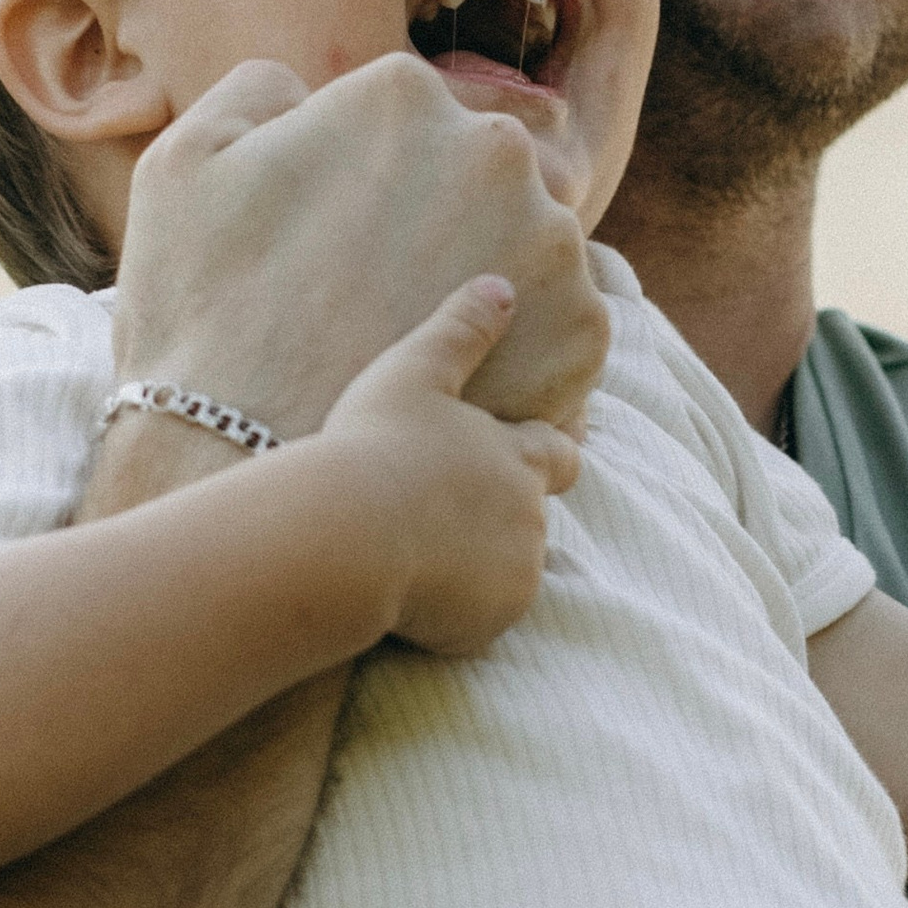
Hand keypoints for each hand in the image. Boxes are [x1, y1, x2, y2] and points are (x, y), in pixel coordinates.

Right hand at [112, 54, 608, 442]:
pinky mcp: (583, 334)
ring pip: (528, 254)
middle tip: (377, 299)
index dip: (369, 190)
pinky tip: (462, 391)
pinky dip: (522, 360)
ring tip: (415, 352)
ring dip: (488, 290)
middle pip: (479, 182)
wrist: (244, 457)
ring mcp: (553, 244)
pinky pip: (559, 332)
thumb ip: (257, 93)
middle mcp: (497, 152)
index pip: (408, 126)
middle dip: (441, 228)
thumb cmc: (199, 312)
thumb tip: (308, 92)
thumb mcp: (184, 161)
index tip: (339, 244)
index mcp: (405, 98)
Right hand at [321, 275, 582, 655]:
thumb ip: (461, 329)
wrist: (346, 535)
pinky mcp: (490, 622)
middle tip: (458, 520)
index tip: (551, 454)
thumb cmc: (372, 446)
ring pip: (505, 573)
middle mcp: (530, 515)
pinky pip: (477, 624)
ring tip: (416, 561)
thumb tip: (502, 284)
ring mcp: (516, 573)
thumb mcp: (413, 371)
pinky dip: (453, 617)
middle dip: (505, 520)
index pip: (561, 453)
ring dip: (475, 568)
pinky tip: (405, 601)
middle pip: (532, 520)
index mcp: (518, 455)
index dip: (554, 453)